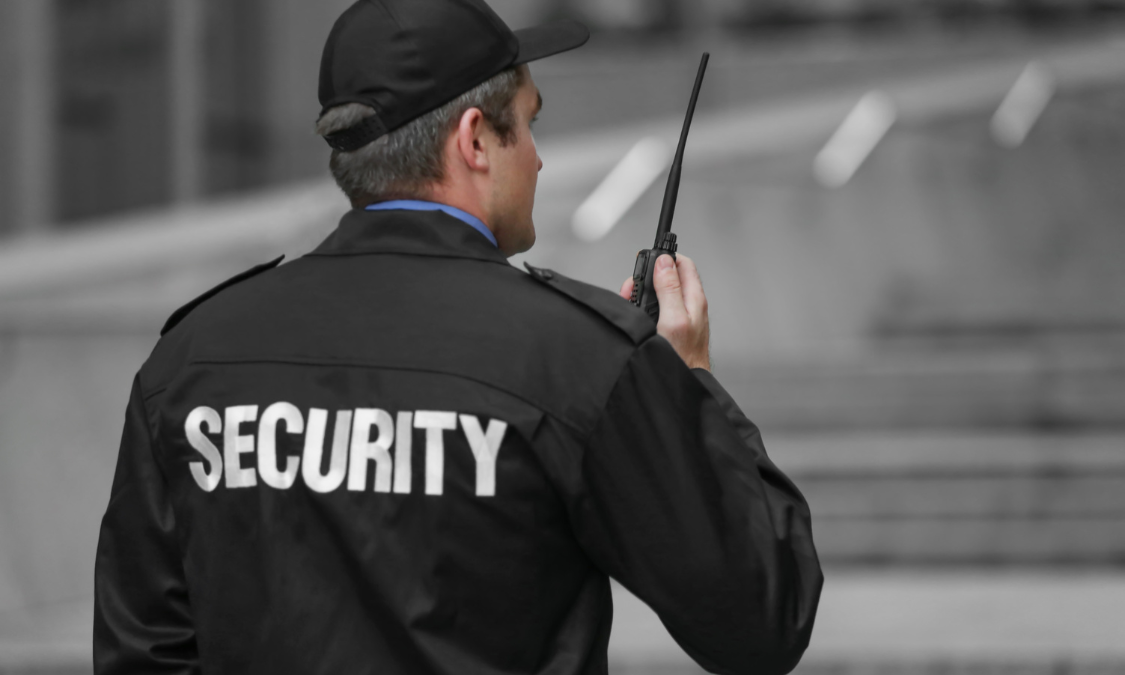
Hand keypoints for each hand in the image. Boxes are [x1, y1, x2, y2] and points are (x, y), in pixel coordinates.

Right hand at [619, 254, 710, 370]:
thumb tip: (665, 262)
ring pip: (659, 294)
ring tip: (629, 301)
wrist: (683, 383)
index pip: (683, 264)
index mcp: (694, 298)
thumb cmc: (682, 357)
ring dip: (641, 294)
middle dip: (647, 278)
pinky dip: (642, 309)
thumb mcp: (673, 318)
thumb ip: (669, 289)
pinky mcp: (671, 328)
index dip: (665, 258)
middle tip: (632, 286)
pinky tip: (634, 316)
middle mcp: (689, 305)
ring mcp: (680, 317)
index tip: (647, 261)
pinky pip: (656, 310)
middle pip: (668, 277)